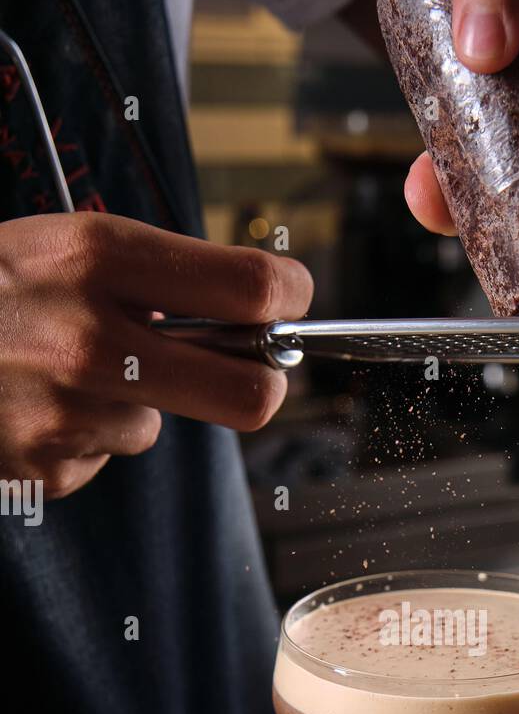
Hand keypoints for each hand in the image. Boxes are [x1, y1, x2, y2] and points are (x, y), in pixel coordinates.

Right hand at [0, 213, 313, 497]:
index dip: (287, 299)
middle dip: (257, 385)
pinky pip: (102, 453)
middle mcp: (89, 338)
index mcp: (98, 258)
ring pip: (158, 425)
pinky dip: (81, 435)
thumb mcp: (62, 247)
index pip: (248, 288)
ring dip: (131, 403)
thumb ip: (153, 275)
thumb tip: (252, 308)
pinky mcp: (46, 466)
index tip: (288, 301)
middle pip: (246, 395)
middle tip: (248, 373)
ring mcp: (67, 411)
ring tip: (62, 370)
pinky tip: (34, 403)